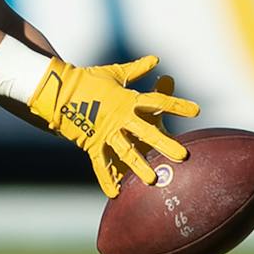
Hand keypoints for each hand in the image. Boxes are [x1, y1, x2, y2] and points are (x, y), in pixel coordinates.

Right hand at [26, 55, 198, 196]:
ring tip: (152, 180)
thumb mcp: (114, 74)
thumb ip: (136, 70)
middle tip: (182, 155)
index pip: (156, 101)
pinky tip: (114, 193)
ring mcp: (105, 132)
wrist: (58, 89)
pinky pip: (100, 164)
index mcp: (126, 99)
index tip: (196, 111)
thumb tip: (156, 60)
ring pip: (125, 151)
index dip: (176, 105)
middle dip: (164, 144)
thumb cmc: (89, 80)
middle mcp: (119, 117)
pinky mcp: (91, 143)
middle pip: (146, 131)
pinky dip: (106, 179)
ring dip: (139, 166)